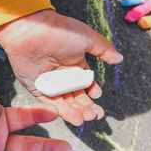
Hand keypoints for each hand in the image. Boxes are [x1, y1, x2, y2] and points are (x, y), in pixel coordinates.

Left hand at [0, 10, 122, 125]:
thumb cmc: (59, 32)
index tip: (98, 96)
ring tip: (86, 118)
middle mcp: (63, 76)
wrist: (31, 31)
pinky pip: (51, 103)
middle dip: (87, 106)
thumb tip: (119, 58)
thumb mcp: (87, 38)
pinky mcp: (38, 89)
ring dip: (77, 112)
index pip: (86, 83)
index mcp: (75, 64)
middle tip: (95, 115)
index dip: (93, 91)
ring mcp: (50, 83)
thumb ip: (104, 50)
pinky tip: (74, 118)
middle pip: (77, 96)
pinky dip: (62, 112)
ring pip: (66, 102)